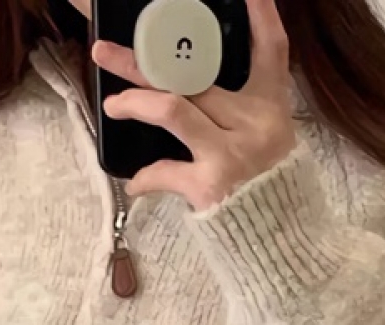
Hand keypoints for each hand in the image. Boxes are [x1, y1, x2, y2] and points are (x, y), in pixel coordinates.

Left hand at [93, 0, 296, 210]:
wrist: (280, 243)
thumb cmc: (267, 192)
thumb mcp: (270, 144)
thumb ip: (239, 115)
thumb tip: (191, 95)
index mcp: (270, 108)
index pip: (272, 49)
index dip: (260, 14)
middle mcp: (253, 123)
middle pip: (194, 76)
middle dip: (143, 62)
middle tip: (105, 51)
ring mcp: (231, 152)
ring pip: (173, 108)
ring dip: (134, 103)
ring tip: (112, 105)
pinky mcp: (210, 184)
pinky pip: (164, 171)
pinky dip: (145, 177)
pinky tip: (135, 182)